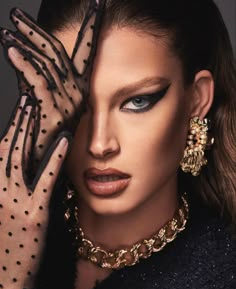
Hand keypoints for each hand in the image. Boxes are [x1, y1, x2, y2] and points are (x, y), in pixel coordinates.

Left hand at [0, 0, 104, 162]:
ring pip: (47, 64)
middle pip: (58, 52)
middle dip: (37, 31)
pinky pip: (39, 82)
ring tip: (6, 33)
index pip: (86, 51)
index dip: (92, 26)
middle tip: (16, 16)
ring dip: (24, 45)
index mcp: (77, 89)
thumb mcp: (43, 106)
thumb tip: (22, 60)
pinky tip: (11, 52)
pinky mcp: (54, 112)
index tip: (98, 4)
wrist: (46, 167)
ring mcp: (67, 103)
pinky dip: (25, 65)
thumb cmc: (44, 139)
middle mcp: (76, 93)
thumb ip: (35, 82)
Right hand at [0, 95, 69, 288]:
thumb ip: (7, 187)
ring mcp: (13, 200)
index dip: (11, 129)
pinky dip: (53, 157)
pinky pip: (44, 179)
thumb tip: (17, 165)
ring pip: (19, 156)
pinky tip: (64, 139)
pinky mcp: (32, 213)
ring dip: (27, 129)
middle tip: (27, 98)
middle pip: (7, 147)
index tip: (21, 110)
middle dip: (16, 121)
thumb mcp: (2, 209)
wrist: (3, 276)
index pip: (1, 150)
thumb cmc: (3, 244)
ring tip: (35, 107)